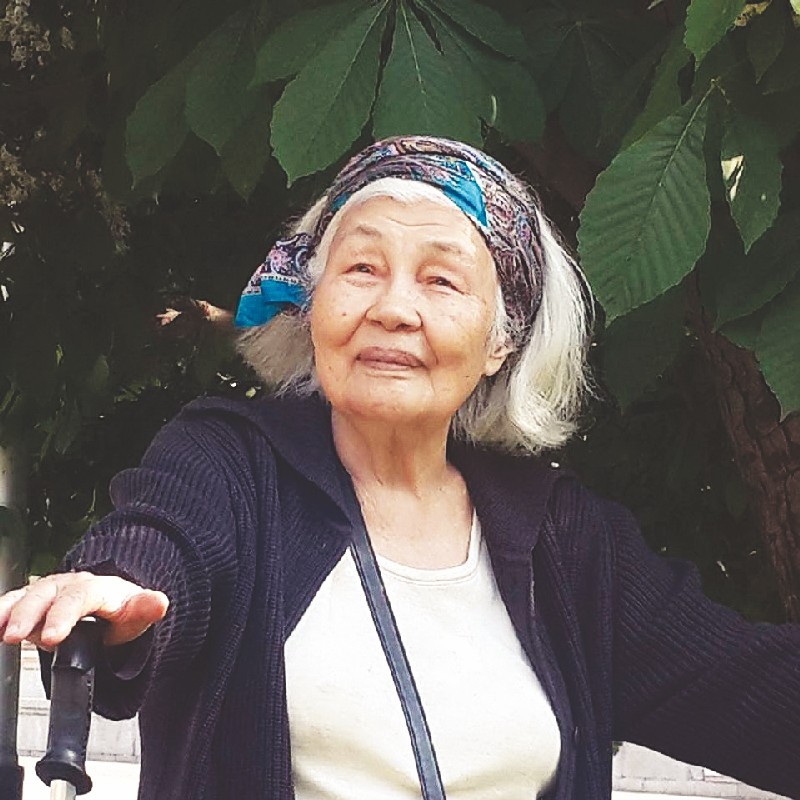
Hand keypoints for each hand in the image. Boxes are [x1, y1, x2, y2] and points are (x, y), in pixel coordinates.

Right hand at [0, 573, 168, 648]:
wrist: (108, 604)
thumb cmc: (120, 610)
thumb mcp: (136, 614)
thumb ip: (145, 609)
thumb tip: (160, 602)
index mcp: (97, 588)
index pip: (79, 597)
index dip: (64, 615)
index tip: (53, 637)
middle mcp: (70, 585)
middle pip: (46, 593)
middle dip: (29, 614)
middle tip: (16, 636)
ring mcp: (49, 591)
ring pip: (26, 595)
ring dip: (9, 611)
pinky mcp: (32, 601)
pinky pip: (13, 601)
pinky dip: (0, 611)